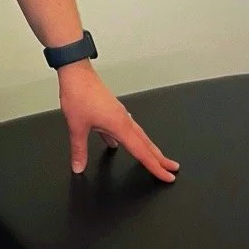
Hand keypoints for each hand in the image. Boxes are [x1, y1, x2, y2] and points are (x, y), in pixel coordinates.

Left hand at [57, 62, 179, 182]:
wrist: (76, 71)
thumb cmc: (79, 94)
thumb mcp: (76, 126)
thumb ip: (79, 149)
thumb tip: (78, 167)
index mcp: (120, 126)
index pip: (142, 152)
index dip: (156, 167)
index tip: (168, 177)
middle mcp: (123, 119)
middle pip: (146, 143)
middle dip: (160, 158)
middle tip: (172, 169)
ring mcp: (118, 113)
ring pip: (137, 135)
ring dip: (147, 147)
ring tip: (153, 158)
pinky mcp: (111, 109)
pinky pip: (123, 127)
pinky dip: (126, 138)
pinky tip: (115, 143)